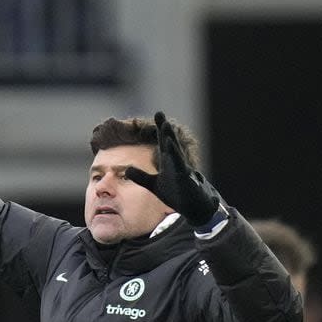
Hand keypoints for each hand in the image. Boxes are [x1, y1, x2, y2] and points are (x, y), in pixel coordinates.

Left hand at [125, 112, 219, 226]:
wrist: (194, 208)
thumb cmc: (176, 194)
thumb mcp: (154, 185)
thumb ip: (141, 177)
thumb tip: (127, 169)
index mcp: (168, 162)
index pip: (163, 142)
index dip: (160, 129)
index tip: (158, 113)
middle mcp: (176, 163)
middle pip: (169, 143)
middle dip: (165, 128)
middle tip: (160, 113)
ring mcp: (182, 171)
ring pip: (176, 153)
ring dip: (170, 140)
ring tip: (166, 127)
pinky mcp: (186, 181)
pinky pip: (181, 169)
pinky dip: (176, 159)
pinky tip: (171, 150)